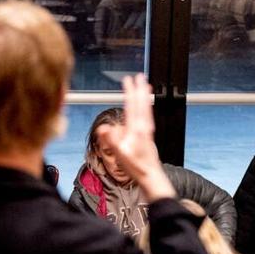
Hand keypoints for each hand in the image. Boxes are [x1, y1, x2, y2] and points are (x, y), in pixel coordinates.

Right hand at [96, 74, 173, 201]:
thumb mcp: (120, 155)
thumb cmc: (136, 168)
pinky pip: (148, 116)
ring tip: (146, 85)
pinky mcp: (149, 136)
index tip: (127, 80)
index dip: (129, 92)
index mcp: (137, 130)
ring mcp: (148, 131)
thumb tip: (103, 128)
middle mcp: (144, 128)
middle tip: (139, 76)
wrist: (151, 177)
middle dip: (139, 89)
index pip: (132, 106)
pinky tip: (146, 108)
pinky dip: (147, 107)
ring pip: (147, 109)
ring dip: (145, 96)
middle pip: (141, 104)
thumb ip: (112, 141)